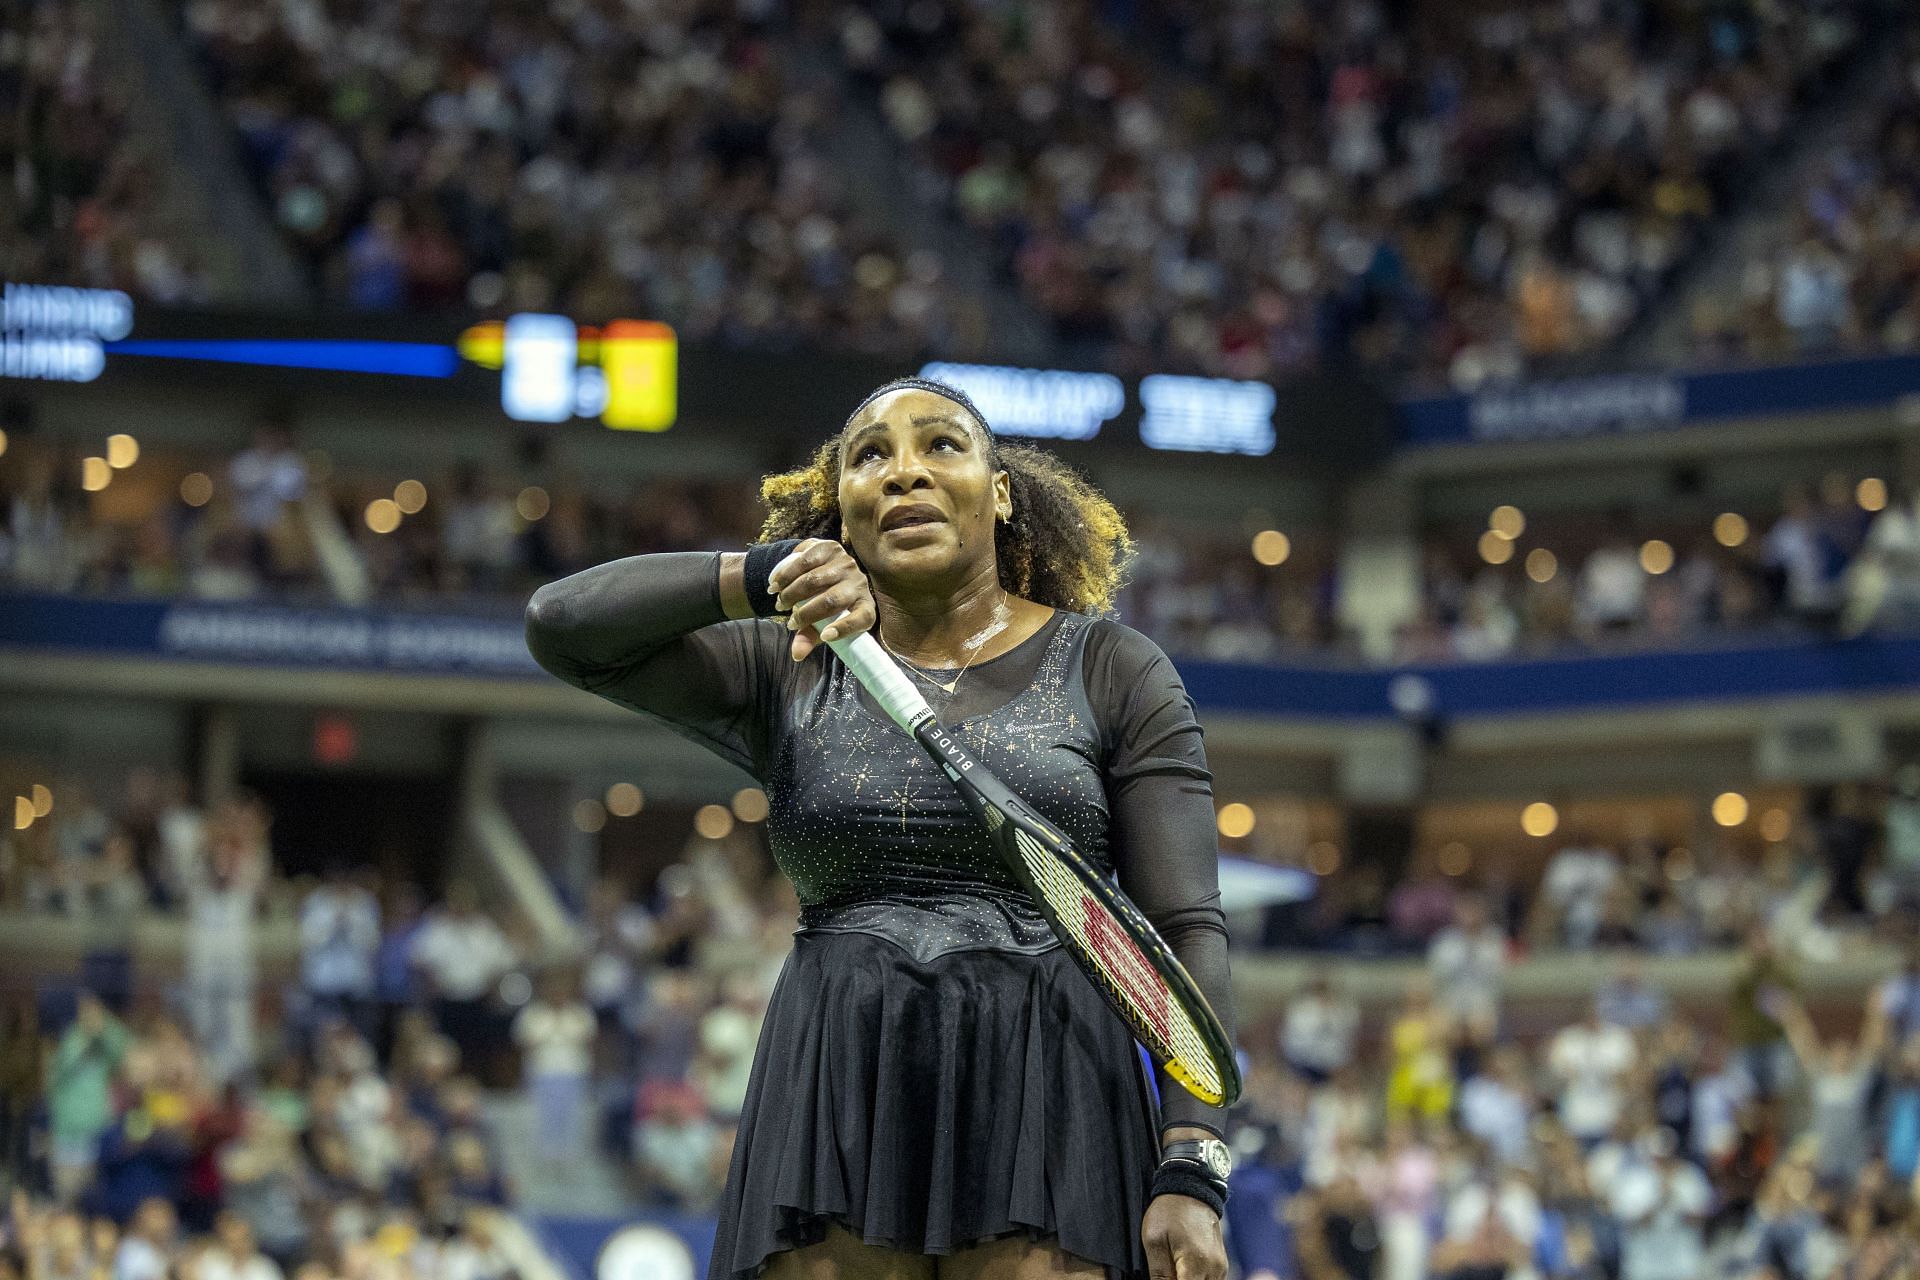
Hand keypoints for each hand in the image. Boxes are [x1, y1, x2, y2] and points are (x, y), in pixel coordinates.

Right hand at [767, 538, 874, 660]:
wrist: (819, 571)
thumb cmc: (823, 607)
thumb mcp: (818, 624)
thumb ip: (809, 638)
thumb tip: (796, 655)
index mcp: (864, 607)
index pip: (863, 618)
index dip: (845, 628)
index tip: (825, 636)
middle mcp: (860, 584)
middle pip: (832, 600)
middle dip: (805, 613)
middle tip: (789, 621)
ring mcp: (847, 563)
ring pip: (814, 580)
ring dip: (791, 593)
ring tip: (779, 602)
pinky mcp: (831, 547)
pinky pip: (804, 561)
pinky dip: (786, 574)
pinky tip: (775, 584)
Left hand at [1142, 1194, 1225, 1279]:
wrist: (1191, 1189)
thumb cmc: (1169, 1212)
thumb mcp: (1154, 1241)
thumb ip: (1159, 1275)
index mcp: (1196, 1264)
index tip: (1163, 1277)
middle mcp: (1214, 1269)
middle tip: (1166, 1272)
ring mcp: (1220, 1267)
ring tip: (1173, 1269)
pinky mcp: (1221, 1265)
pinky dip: (1195, 1279)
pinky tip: (1182, 1271)